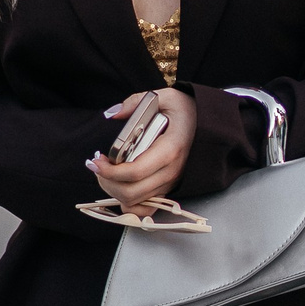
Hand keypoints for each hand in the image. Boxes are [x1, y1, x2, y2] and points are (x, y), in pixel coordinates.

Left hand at [89, 87, 198, 214]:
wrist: (208, 123)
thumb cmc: (187, 110)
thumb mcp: (165, 97)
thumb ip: (135, 102)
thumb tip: (113, 114)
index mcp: (170, 150)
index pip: (135, 172)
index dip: (110, 171)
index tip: (96, 161)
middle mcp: (171, 172)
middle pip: (131, 192)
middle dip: (107, 182)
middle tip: (98, 165)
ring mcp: (170, 182)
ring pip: (135, 202)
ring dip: (114, 191)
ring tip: (107, 173)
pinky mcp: (167, 187)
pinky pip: (145, 208)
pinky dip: (129, 203)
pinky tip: (120, 187)